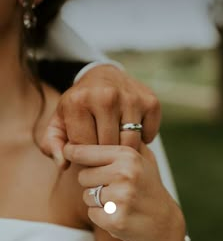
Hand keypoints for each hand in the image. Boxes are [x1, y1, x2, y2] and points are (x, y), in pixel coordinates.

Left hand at [41, 65, 160, 168]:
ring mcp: (131, 98)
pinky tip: (131, 133)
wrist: (103, 76)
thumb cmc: (79, 106)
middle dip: (104, 156)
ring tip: (115, 146)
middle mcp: (106, 96)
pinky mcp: (150, 101)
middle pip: (108, 147)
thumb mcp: (59, 122)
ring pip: (130, 145)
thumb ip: (53, 145)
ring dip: (124, 150)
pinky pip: (149, 135)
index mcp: (79, 102)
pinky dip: (142, 140)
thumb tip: (63, 164)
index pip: (84, 148)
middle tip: (101, 153)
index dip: (84, 158)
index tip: (85, 154)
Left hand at [63, 142, 184, 240]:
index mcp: (127, 156)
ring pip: (86, 196)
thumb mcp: (143, 159)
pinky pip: (92, 214)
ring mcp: (121, 198)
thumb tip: (92, 127)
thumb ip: (123, 143)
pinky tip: (119, 215)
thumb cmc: (148, 186)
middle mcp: (124, 174)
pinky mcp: (116, 220)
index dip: (73, 152)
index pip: (85, 152)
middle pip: (83, 176)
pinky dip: (102, 217)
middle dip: (93, 183)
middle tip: (113, 188)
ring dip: (97, 201)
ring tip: (119, 202)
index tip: (67, 150)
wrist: (164, 223)